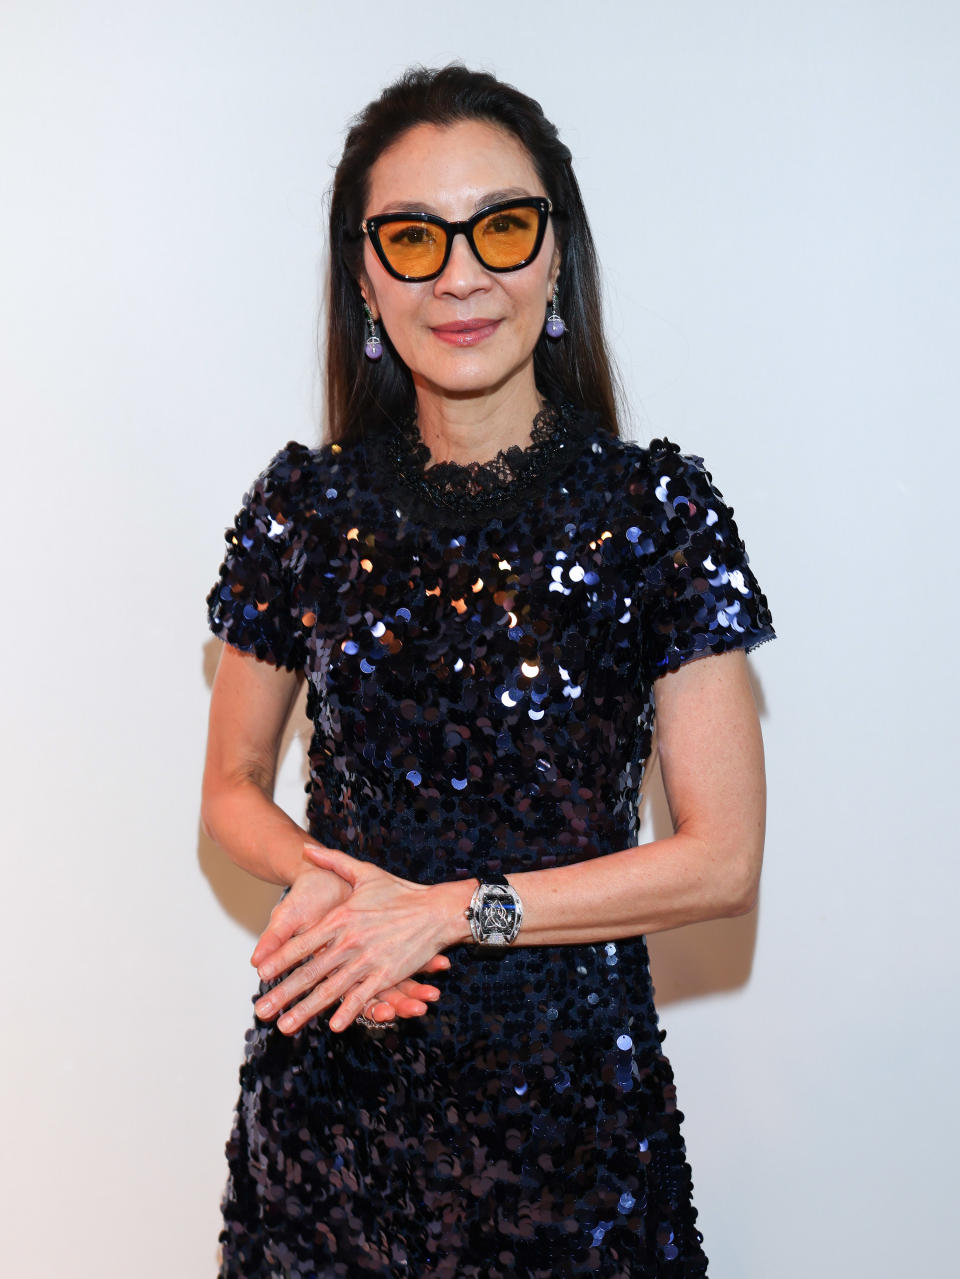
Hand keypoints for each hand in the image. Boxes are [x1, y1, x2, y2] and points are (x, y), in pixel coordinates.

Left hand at [254, 844, 454, 1034]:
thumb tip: (306, 849)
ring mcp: (368, 960)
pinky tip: (333, 1026)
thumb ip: (332, 861)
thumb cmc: (400, 891)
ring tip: (285, 1026)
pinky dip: (348, 1011)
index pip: (303, 943)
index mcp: (341, 918)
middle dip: (283, 993)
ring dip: (306, 1010)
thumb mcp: (364, 873)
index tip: (259, 972)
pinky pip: (363, 996)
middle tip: (261, 1010)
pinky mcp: (387, 974)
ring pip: (331, 990)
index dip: (280, 958)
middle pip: (310, 972)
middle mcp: (350, 942)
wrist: (437, 910)